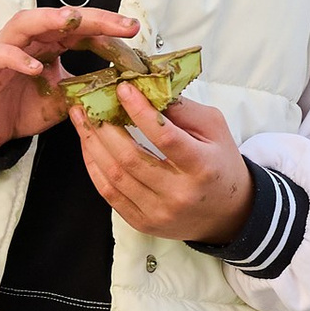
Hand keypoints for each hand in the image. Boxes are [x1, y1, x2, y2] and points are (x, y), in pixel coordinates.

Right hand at [0, 5, 139, 149]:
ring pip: (25, 23)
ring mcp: (5, 48)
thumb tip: (122, 87)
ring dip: (48, 20)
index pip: (80, 28)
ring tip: (72, 22)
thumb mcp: (63, 99)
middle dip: (90, 18)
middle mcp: (29, 39)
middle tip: (119, 24)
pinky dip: (16, 57)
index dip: (106, 27)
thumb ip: (86, 87)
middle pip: (58, 18)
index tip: (133, 30)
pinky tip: (34, 66)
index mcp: (49, 44)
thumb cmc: (23, 108)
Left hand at [72, 86, 253, 246]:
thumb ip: (182, 109)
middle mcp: (179, 194)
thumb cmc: (219, 163)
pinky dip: (94, 167)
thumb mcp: (214, 129)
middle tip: (89, 102)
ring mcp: (159, 213)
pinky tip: (88, 145)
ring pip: (114, 176)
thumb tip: (146, 87)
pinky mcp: (143, 223)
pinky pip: (109, 195)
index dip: (140, 111)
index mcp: (202, 167)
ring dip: (92, 144)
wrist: (228, 214)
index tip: (122, 88)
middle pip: (130, 158)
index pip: (165, 137)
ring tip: (81, 119)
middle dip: (103, 127)